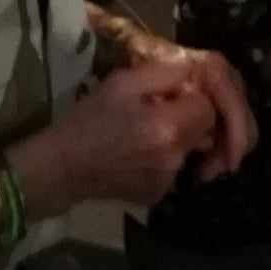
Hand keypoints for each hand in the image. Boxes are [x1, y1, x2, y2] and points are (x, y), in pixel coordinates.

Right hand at [53, 62, 223, 210]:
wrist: (63, 166)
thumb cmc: (89, 119)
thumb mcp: (121, 83)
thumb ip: (163, 74)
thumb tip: (191, 75)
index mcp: (167, 126)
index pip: (207, 108)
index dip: (191, 98)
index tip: (169, 96)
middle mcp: (174, 157)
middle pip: (202, 131)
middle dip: (186, 118)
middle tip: (155, 112)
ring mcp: (167, 181)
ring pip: (187, 151)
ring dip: (174, 140)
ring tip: (142, 134)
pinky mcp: (157, 195)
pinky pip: (172, 170)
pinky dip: (160, 160)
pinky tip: (135, 155)